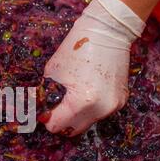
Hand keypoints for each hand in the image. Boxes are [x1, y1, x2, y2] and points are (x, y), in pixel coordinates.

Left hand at [44, 0, 144, 135]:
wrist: (109, 31)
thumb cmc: (77, 47)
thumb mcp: (52, 72)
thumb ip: (45, 95)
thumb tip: (38, 110)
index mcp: (82, 101)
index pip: (57, 125)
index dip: (47, 119)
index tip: (43, 110)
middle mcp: (101, 109)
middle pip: (73, 129)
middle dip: (61, 121)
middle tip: (54, 107)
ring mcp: (114, 106)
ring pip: (87, 122)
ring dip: (75, 115)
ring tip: (70, 95)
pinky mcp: (121, 100)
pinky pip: (99, 112)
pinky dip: (89, 107)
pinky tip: (85, 91)